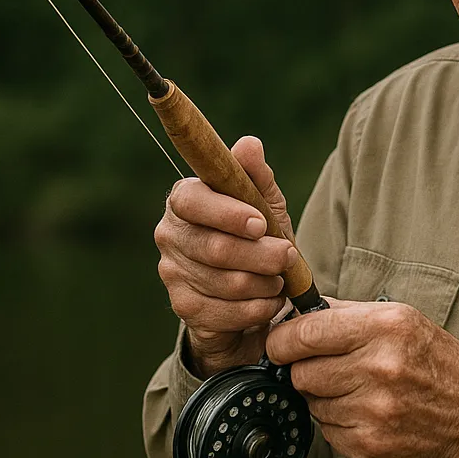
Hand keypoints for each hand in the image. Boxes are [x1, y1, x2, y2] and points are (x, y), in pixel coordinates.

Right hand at [155, 136, 298, 377]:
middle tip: (288, 255)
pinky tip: (269, 301)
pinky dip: (259, 307)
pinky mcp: (184, 308)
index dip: (227, 213)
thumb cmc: (256, 235)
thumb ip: (256, 175)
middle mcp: (170, 234)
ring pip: (225, 282)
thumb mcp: (264, 202)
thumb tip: (249, 145)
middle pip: (215, 248)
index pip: (192, 201)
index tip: (260, 223)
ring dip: (264, 283)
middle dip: (261, 254)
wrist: (250, 288)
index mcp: (185, 200)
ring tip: (279, 279)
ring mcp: (172, 273)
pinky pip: (227, 312)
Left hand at [266, 298, 458, 457]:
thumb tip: (293, 313)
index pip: (305, 334)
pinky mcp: (370, 446)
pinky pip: (326, 431)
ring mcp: (375, 412)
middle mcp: (380, 368)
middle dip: (307, 369)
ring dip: (325, 397)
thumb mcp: (400, 318)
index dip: (282, 339)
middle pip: (301, 372)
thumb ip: (344, 313)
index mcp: (386, 328)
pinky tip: (367, 412)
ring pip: (311, 403)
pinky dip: (339, 422)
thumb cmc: (434, 360)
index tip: (280, 343)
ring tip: (359, 389)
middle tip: (331, 366)